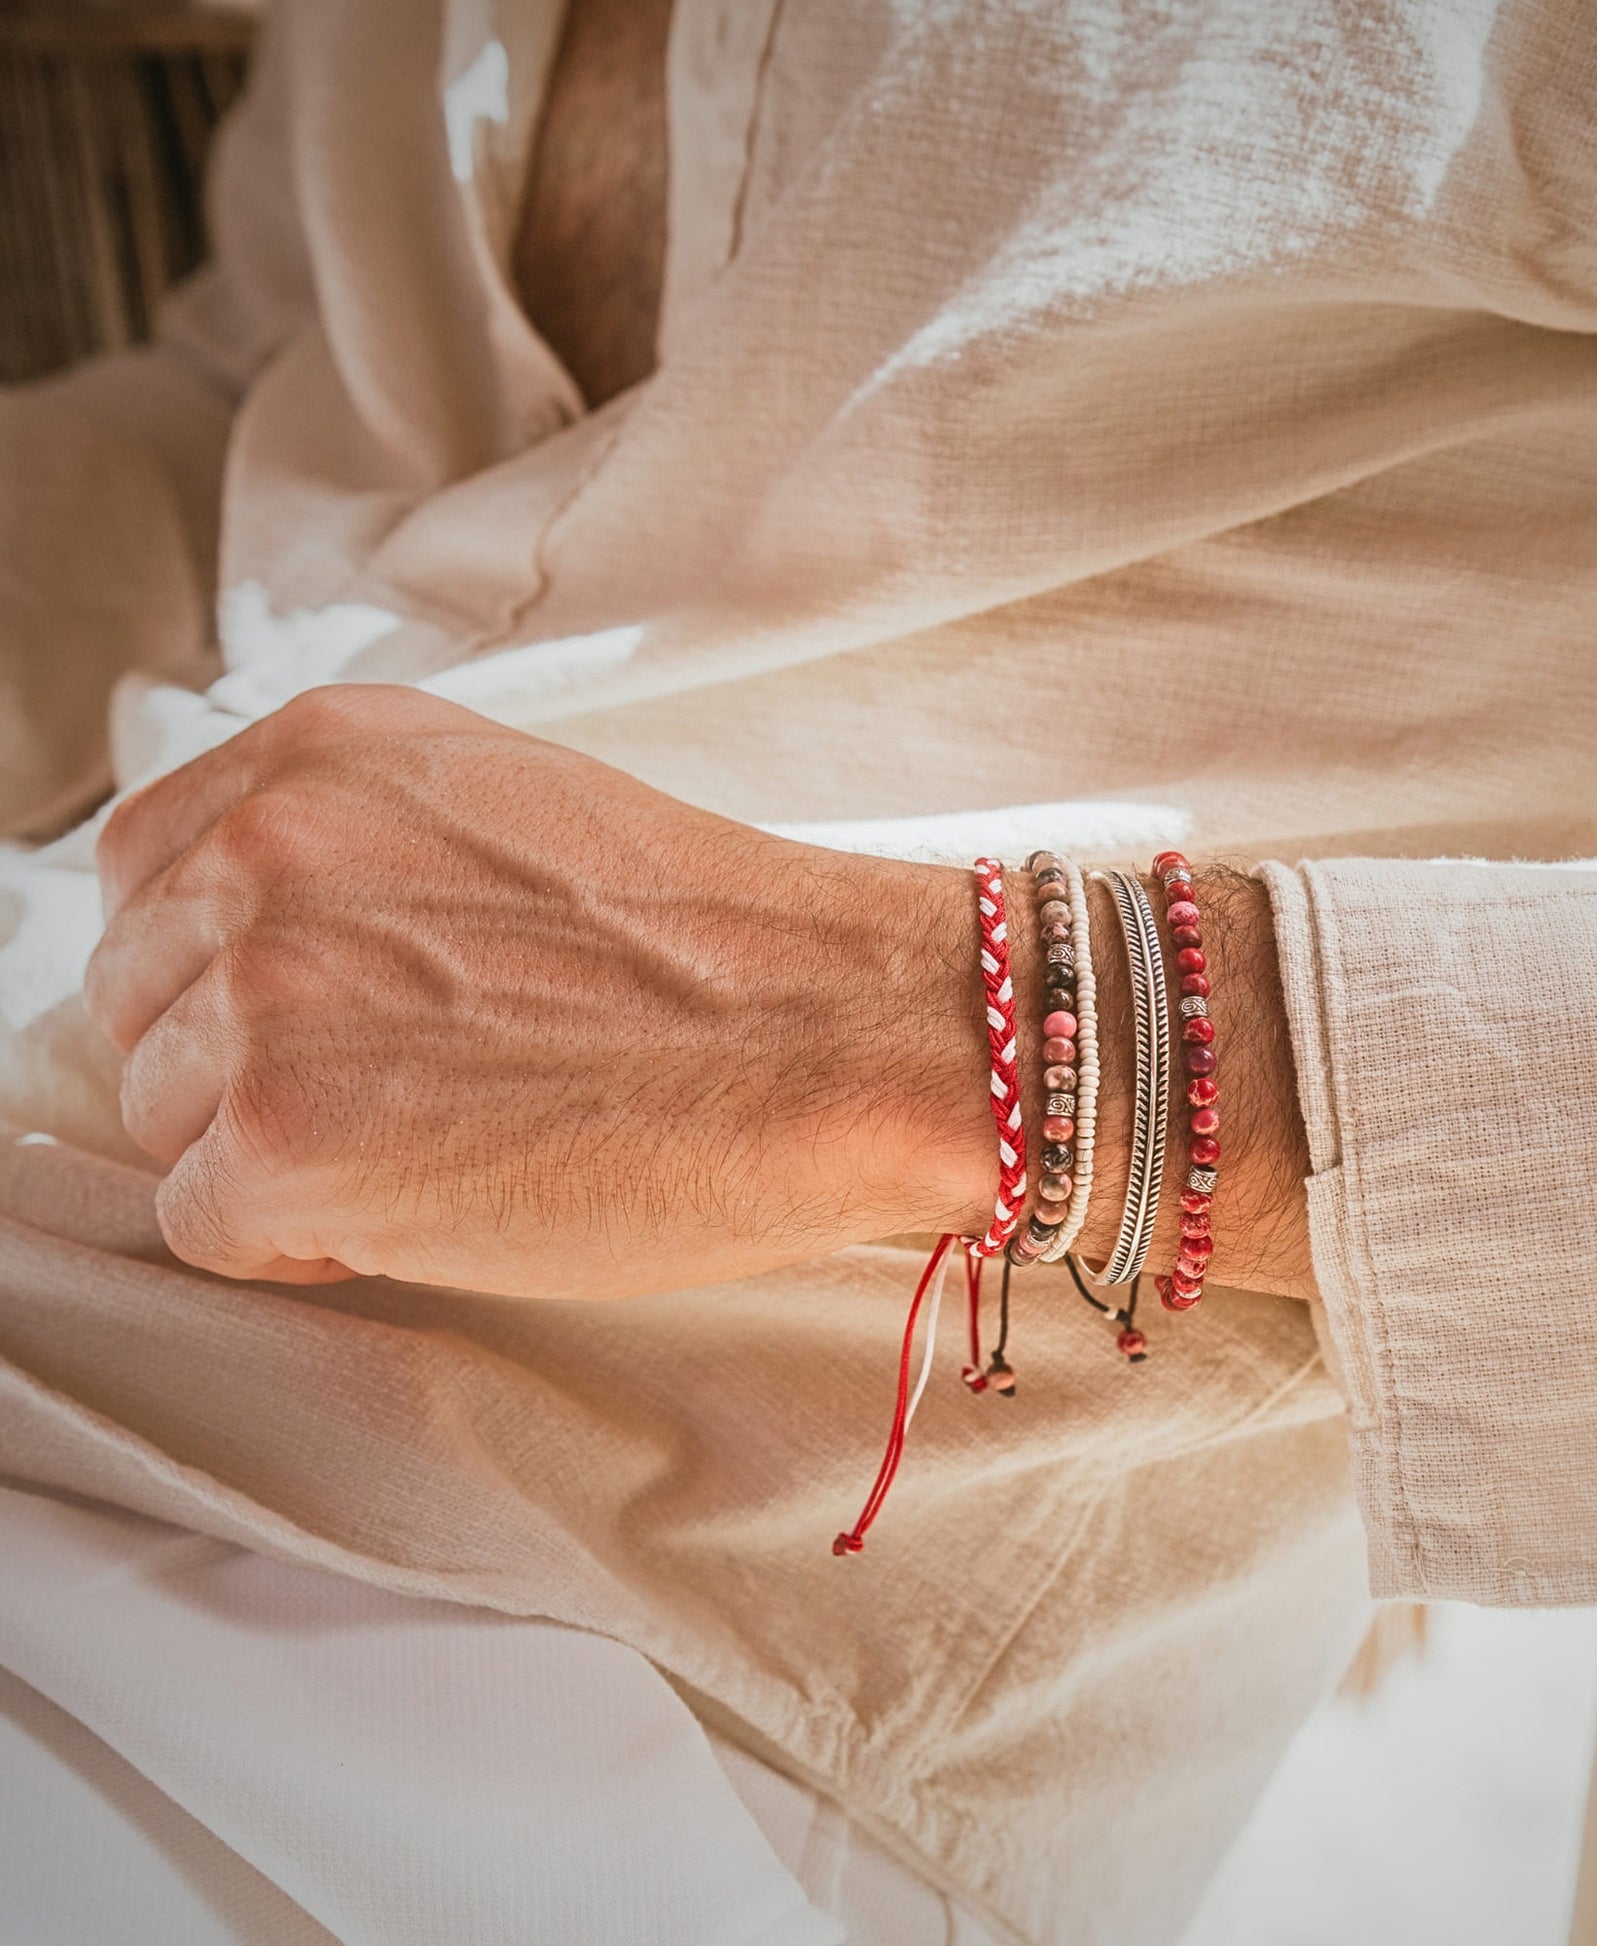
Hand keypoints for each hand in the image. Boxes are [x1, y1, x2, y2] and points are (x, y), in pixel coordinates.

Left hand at [85, 686, 996, 1294]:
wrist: (838, 1031)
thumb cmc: (715, 950)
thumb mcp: (508, 816)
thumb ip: (356, 850)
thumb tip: (245, 955)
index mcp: (321, 753)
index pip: (146, 876)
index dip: (222, 973)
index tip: (317, 1021)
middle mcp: (264, 848)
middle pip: (142, 1005)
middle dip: (247, 1069)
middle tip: (412, 1096)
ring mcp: (262, 991)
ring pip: (166, 1121)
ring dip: (282, 1157)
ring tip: (448, 1144)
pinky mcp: (282, 1137)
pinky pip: (205, 1225)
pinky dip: (299, 1241)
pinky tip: (438, 1203)